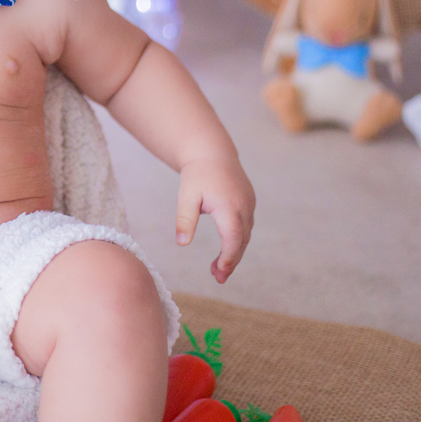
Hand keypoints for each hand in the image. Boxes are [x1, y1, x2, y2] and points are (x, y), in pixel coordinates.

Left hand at [175, 155, 254, 283]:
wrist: (212, 153)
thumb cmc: (196, 175)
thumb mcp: (186, 196)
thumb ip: (185, 220)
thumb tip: (182, 243)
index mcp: (229, 206)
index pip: (233, 238)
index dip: (228, 257)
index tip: (219, 272)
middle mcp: (244, 207)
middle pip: (241, 241)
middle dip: (231, 261)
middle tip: (218, 278)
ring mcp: (249, 205)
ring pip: (245, 235)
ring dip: (234, 253)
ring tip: (217, 270)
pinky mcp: (249, 203)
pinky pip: (246, 227)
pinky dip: (238, 240)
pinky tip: (226, 250)